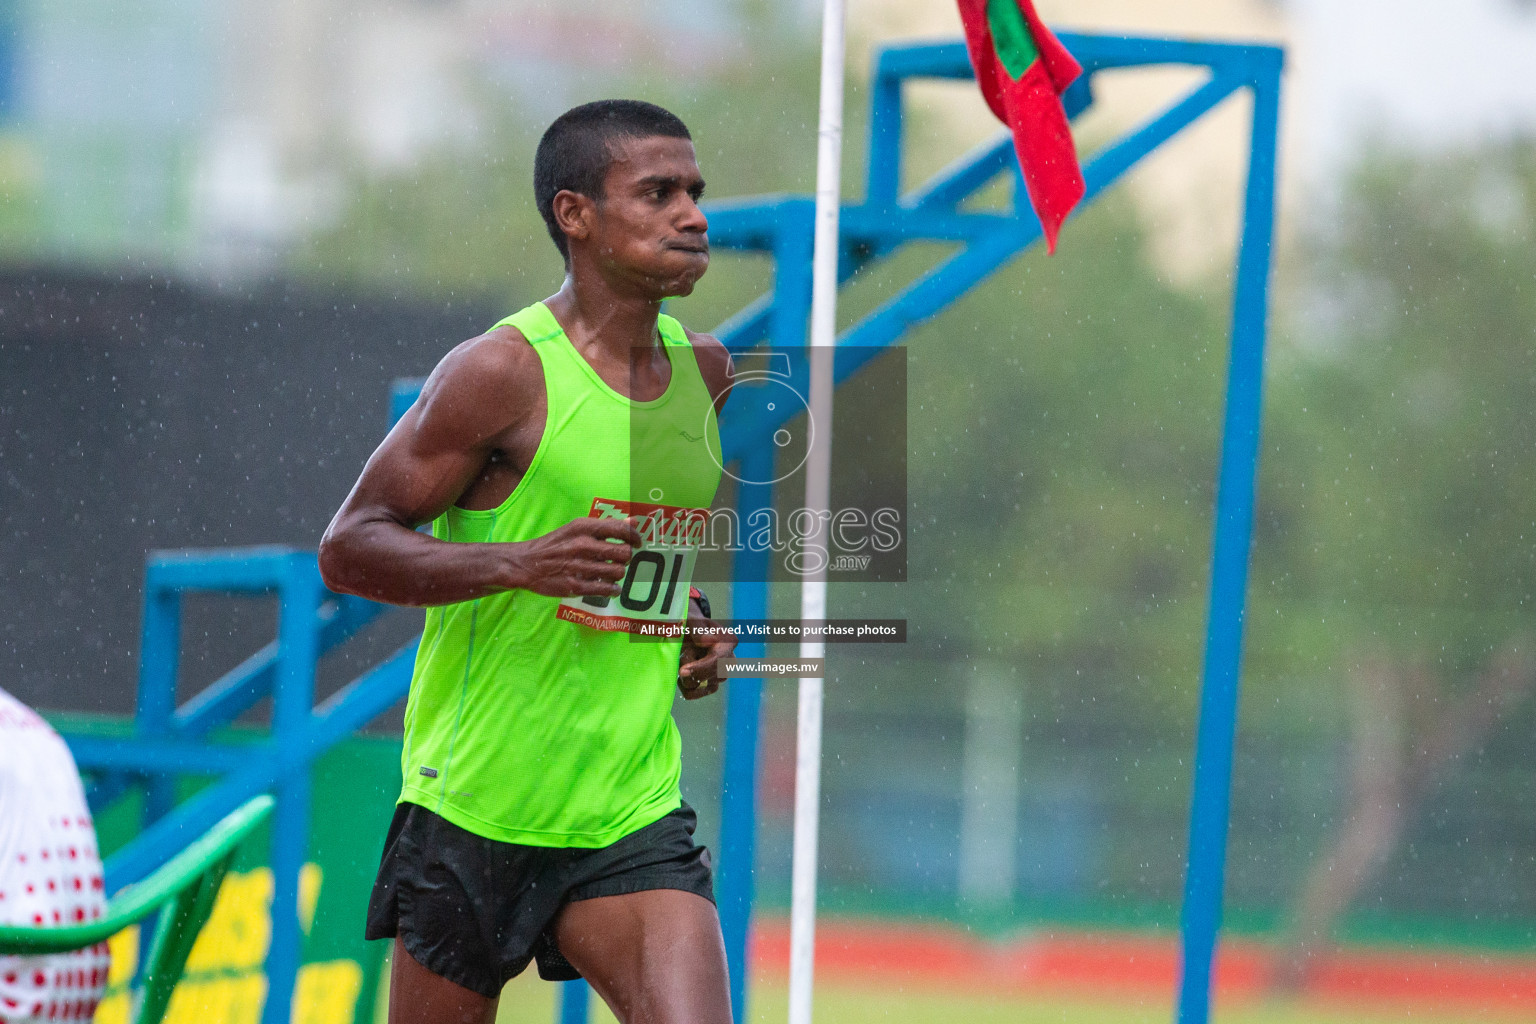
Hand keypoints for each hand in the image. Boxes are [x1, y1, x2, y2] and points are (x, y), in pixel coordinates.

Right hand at [507, 516, 643, 597]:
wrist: (525, 563)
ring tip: (612, 573)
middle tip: (620, 560)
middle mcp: (582, 545)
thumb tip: (634, 520)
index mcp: (583, 527)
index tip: (638, 543)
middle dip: (626, 558)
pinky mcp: (575, 586)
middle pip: (624, 553)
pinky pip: (606, 589)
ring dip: (619, 574)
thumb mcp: (577, 528)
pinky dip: (613, 590)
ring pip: (617, 572)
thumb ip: (605, 525)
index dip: (635, 537)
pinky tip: (610, 588)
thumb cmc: (554, 544)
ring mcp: (578, 566)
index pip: (621, 529)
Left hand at [678, 598, 734, 699]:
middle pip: (710, 676)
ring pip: (702, 685)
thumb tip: (707, 642)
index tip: (682, 671)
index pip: (717, 660)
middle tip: (679, 660)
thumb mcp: (693, 622)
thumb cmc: (692, 624)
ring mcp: (723, 673)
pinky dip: (687, 689)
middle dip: (690, 671)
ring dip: (687, 676)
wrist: (690, 631)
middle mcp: (730, 659)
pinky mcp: (713, 684)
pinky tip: (680, 678)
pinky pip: (698, 693)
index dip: (699, 668)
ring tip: (683, 660)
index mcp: (728, 641)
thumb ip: (698, 630)